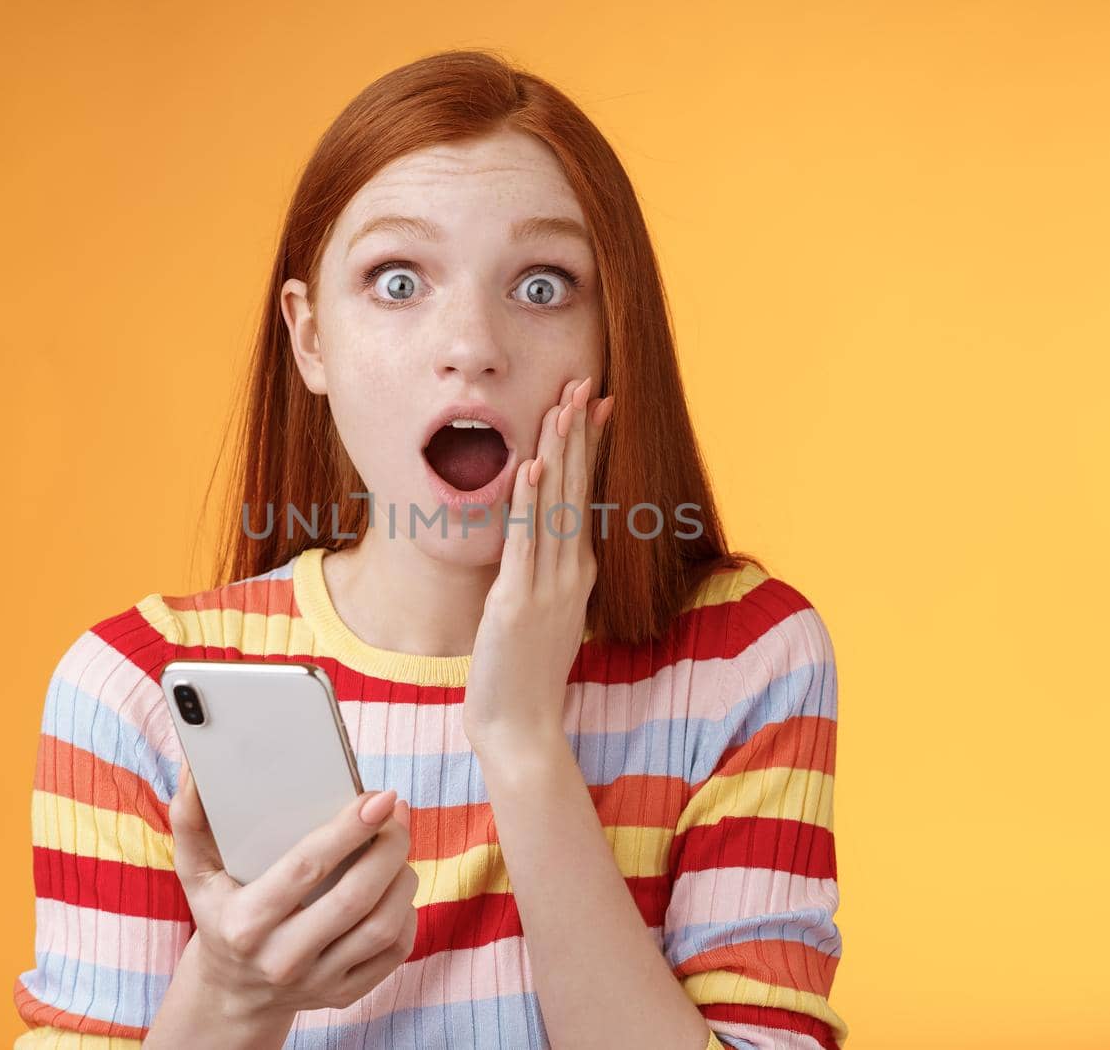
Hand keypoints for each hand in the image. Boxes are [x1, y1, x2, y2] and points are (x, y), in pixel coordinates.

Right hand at [164, 763, 419, 1021]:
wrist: (231, 993)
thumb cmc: (219, 914)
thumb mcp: (195, 872)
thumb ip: (190, 819)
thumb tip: (195, 769)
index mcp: (245, 923)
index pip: (306, 869)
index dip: (348, 830)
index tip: (377, 797)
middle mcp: (281, 958)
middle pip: (354, 899)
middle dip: (388, 848)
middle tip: (396, 812)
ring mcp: (317, 981)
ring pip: (382, 927)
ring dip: (403, 877)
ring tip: (399, 843)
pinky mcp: (344, 995)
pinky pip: (394, 953)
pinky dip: (406, 913)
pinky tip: (397, 885)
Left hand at [462, 375, 616, 754]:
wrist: (521, 728)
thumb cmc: (525, 672)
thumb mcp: (544, 611)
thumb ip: (547, 572)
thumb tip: (546, 536)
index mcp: (578, 571)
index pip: (586, 494)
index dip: (588, 446)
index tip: (593, 402)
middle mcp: (571, 573)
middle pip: (576, 489)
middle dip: (577, 433)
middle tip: (583, 382)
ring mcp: (548, 587)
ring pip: (557, 507)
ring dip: (559, 453)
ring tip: (563, 406)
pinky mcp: (516, 603)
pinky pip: (527, 544)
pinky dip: (531, 504)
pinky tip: (535, 468)